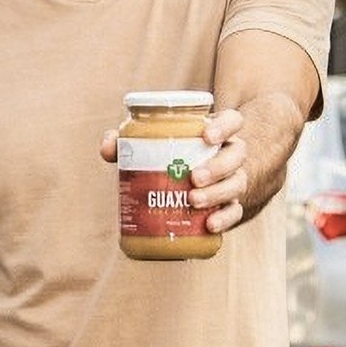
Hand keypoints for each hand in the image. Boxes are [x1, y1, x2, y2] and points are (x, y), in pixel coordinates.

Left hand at [100, 109, 248, 233]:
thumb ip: (127, 141)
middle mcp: (229, 154)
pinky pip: (236, 212)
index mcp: (213, 133)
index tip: (206, 136)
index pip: (232, 121)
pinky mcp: (231, 205)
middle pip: (236, 155)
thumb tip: (108, 147)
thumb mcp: (149, 143)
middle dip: (216, 167)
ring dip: (217, 193)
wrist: (195, 182)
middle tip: (193, 177)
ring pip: (237, 183)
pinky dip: (225, 219)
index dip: (224, 126)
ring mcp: (233, 179)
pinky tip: (210, 225)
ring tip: (193, 200)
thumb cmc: (168, 154)